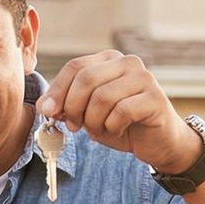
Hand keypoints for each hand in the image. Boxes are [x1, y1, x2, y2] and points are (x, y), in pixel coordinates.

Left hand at [37, 51, 199, 174]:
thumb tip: (45, 106)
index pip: (74, 67)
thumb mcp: (88, 114)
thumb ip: (67, 105)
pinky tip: (118, 129)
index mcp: (109, 60)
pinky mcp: (155, 98)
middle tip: (74, 126)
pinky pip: (121, 111)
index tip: (49, 112)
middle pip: (86, 79)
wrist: (159, 143)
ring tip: (100, 129)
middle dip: (73, 107)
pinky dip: (113, 126)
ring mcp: (144, 78)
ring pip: (102, 97)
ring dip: (93, 121)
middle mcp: (127, 63)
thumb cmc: (122, 125)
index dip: (57, 91)